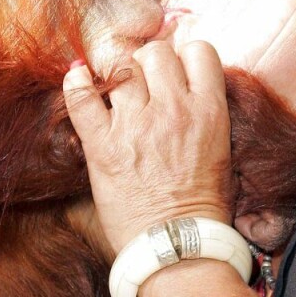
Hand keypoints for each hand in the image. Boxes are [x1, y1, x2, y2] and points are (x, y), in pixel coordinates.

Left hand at [63, 41, 233, 252]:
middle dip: (149, 61)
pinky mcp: (103, 144)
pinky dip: (75, 83)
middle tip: (144, 81)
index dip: (186, 56)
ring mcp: (136, 125)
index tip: (177, 70)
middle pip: (156, 52)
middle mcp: (173, 110)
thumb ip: (205, 113)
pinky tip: (77, 79)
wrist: (175, 246)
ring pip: (122, 65)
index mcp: (209, 111)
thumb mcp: (220, 150)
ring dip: (118, 71)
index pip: (199, 50)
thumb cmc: (201, 205)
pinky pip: (82, 97)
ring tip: (115, 86)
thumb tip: (187, 86)